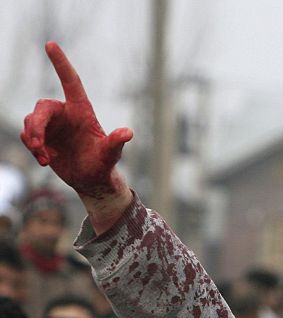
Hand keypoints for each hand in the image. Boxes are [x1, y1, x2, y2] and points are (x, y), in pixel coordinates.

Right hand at [22, 42, 131, 198]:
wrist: (91, 181)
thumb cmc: (104, 165)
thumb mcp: (110, 156)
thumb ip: (115, 143)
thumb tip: (128, 132)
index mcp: (81, 111)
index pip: (70, 82)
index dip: (61, 63)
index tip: (50, 44)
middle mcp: (65, 114)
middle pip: (42, 107)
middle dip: (36, 125)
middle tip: (38, 144)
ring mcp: (52, 126)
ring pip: (31, 122)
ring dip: (33, 140)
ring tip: (45, 160)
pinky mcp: (42, 138)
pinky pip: (27, 135)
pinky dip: (31, 148)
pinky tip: (44, 162)